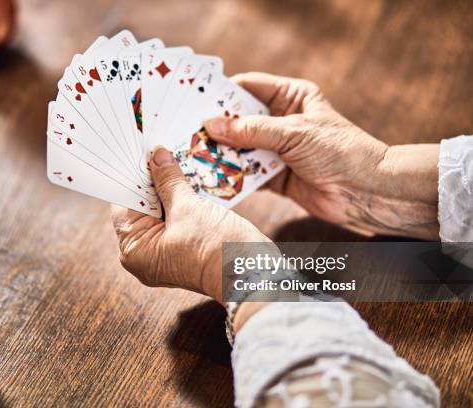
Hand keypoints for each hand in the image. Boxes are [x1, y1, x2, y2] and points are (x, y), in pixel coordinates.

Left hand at [111, 148, 271, 300]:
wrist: (254, 275)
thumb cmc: (218, 250)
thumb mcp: (188, 208)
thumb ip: (168, 180)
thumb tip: (156, 157)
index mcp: (135, 251)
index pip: (125, 204)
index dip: (133, 177)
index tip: (142, 152)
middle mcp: (146, 255)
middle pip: (142, 207)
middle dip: (153, 180)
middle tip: (161, 152)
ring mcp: (165, 252)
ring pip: (161, 210)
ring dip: (170, 187)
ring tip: (176, 161)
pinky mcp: (184, 247)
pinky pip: (176, 217)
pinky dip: (182, 199)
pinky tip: (188, 180)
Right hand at [203, 73, 439, 239]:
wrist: (367, 193)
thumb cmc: (340, 151)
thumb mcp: (294, 133)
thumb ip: (252, 130)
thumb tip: (212, 125)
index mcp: (291, 97)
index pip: (249, 87)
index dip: (222, 93)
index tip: (194, 100)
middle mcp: (281, 120)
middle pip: (240, 119)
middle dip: (216, 127)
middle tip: (187, 131)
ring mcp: (277, 149)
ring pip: (240, 147)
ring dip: (221, 153)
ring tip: (193, 154)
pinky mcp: (275, 175)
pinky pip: (246, 173)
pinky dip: (231, 175)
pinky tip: (211, 176)